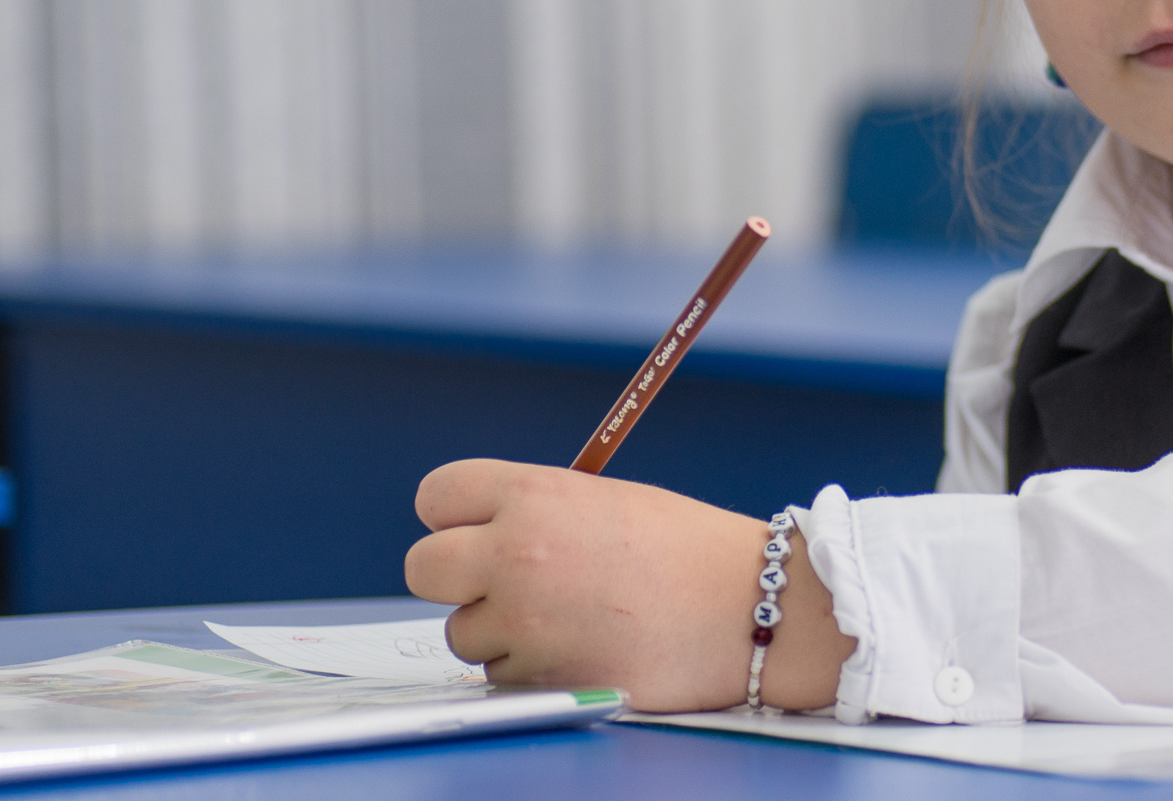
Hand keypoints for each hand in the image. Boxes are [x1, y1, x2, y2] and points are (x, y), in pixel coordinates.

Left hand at [404, 459, 853, 711]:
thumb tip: (480, 537)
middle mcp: (516, 554)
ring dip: (500, 632)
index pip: (436, 495)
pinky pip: (501, 677)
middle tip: (499, 584)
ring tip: (566, 619)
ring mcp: (524, 621)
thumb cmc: (689, 551)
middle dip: (455, 579)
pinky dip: (531, 670)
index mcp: (533, 495)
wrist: (749, 608)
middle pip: (423, 567)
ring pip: (463, 632)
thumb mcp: (604, 502)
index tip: (474, 530)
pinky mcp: (542, 678)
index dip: (453, 516)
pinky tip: (582, 649)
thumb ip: (534, 514)